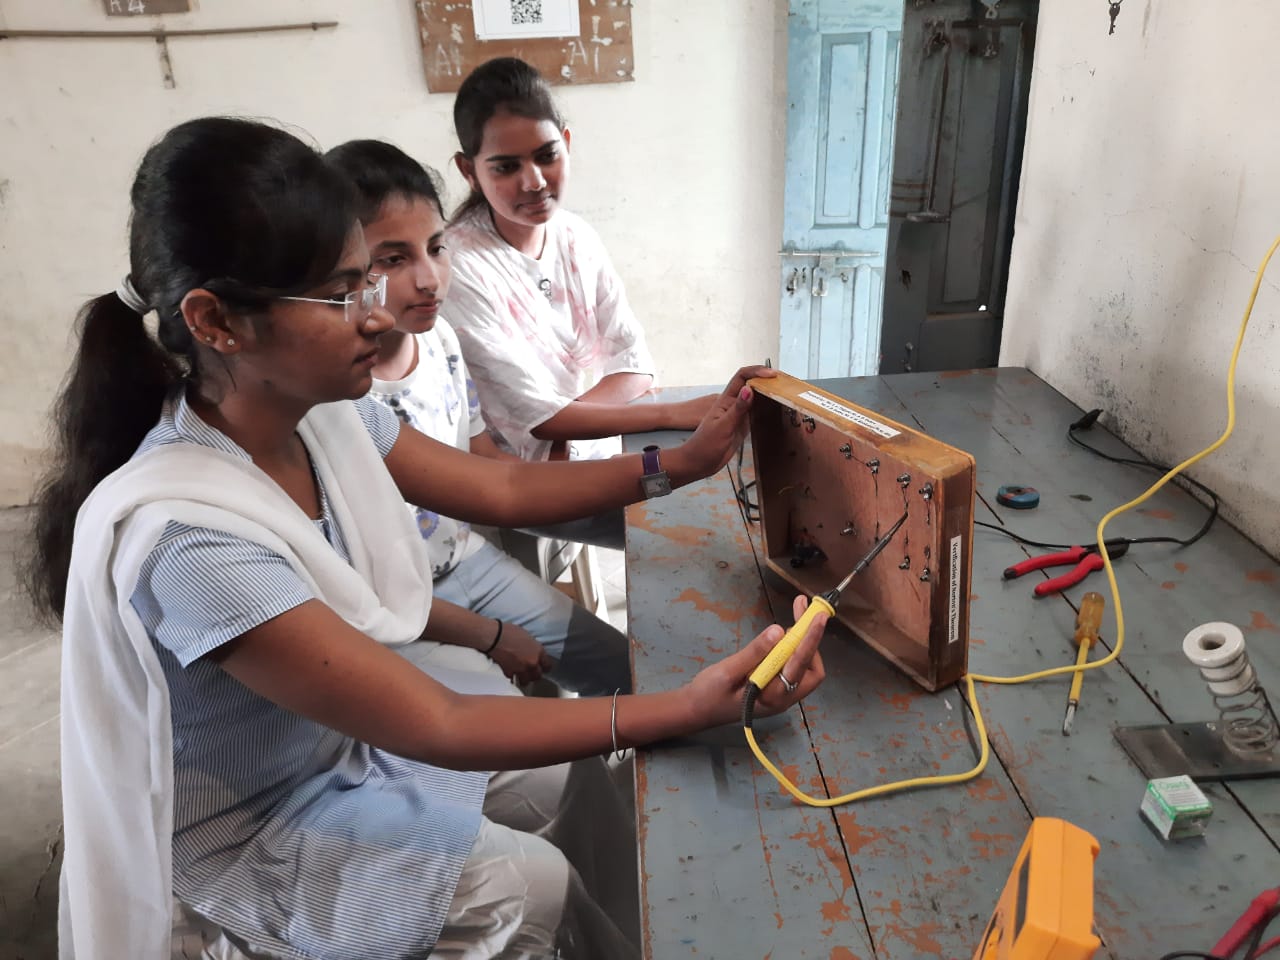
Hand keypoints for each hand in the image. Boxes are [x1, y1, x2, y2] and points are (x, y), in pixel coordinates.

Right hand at [487, 622, 554, 685]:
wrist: (495, 637)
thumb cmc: (509, 632)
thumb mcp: (527, 636)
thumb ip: (532, 647)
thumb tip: (532, 651)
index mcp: (538, 652)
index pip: (547, 666)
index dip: (545, 667)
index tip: (543, 668)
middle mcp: (532, 662)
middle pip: (538, 676)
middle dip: (535, 675)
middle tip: (532, 672)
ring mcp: (521, 669)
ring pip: (526, 681)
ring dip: (524, 679)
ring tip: (521, 676)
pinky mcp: (509, 673)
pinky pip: (513, 678)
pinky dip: (512, 676)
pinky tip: (510, 672)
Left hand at [673, 365, 776, 480]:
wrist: (698, 463)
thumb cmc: (705, 445)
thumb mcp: (723, 427)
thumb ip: (737, 409)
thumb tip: (749, 389)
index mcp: (725, 400)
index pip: (741, 377)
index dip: (756, 371)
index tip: (772, 375)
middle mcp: (733, 405)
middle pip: (750, 385)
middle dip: (765, 380)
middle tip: (784, 382)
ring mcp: (738, 415)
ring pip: (755, 399)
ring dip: (767, 393)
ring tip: (784, 392)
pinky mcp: (742, 427)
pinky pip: (756, 413)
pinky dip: (766, 409)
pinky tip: (776, 409)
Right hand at [685, 595, 826, 727]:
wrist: (695, 710)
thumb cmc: (708, 695)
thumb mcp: (727, 672)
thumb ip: (754, 653)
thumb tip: (778, 631)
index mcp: (774, 697)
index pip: (800, 665)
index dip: (810, 639)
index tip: (817, 616)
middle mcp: (783, 697)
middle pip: (812, 669)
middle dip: (810, 639)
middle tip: (802, 611)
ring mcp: (780, 693)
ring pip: (803, 666)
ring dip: (801, 640)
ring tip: (795, 615)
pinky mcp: (773, 686)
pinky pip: (790, 665)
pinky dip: (790, 647)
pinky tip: (780, 634)